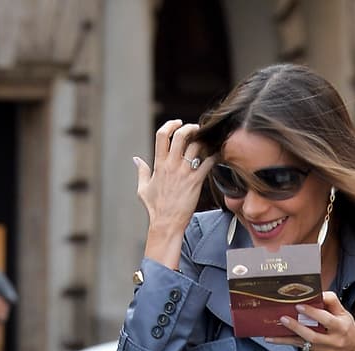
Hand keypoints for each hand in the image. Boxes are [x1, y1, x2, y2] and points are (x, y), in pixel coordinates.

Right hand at [133, 120, 216, 270]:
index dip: (171, 125)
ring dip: (203, 141)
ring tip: (207, 142)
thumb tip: (136, 159)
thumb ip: (142, 171)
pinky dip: (214, 156)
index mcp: (159, 164)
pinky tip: (217, 154)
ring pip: (196, 147)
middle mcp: (172, 165)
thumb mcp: (143, 188)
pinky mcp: (196, 181)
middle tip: (196, 128)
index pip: (162, 136)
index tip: (178, 123)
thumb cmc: (155, 208)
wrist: (167, 223)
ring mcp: (184, 173)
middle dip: (190, 128)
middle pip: (181, 136)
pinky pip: (208, 163)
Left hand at [264, 291, 354, 350]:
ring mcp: (324, 350)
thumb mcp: (343, 313)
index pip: (326, 319)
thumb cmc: (346, 328)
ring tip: (271, 334)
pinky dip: (286, 342)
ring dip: (285, 339)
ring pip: (303, 344)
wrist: (352, 350)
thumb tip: (318, 292)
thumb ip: (332, 302)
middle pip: (313, 336)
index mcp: (340, 327)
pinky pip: (300, 347)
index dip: (313, 313)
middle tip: (283, 319)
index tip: (299, 306)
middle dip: (297, 327)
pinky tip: (273, 339)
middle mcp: (333, 340)